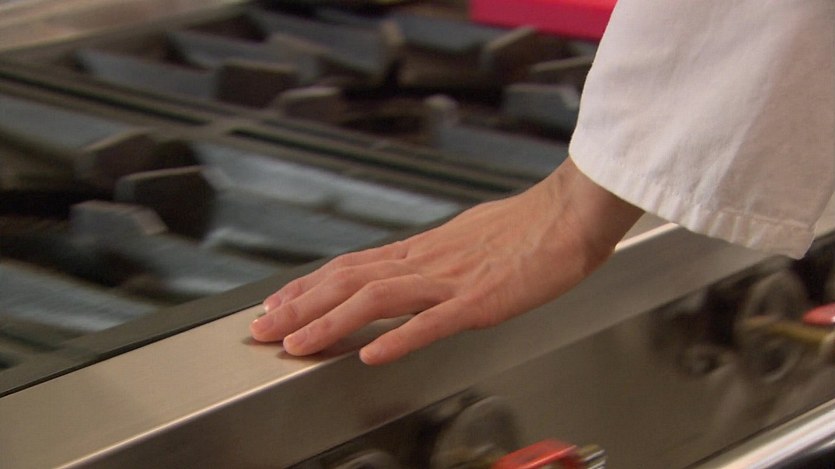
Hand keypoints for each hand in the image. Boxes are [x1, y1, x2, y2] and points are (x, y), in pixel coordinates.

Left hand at [250, 158, 641, 364]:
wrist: (569, 214)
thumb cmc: (528, 227)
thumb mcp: (468, 238)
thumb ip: (436, 258)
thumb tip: (411, 270)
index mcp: (424, 250)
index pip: (352, 266)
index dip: (309, 286)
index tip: (278, 301)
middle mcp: (427, 262)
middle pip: (349, 280)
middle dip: (300, 305)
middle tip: (263, 328)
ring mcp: (451, 280)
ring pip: (377, 297)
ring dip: (330, 321)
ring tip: (297, 343)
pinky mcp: (481, 300)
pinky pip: (433, 321)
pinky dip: (398, 337)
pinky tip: (370, 354)